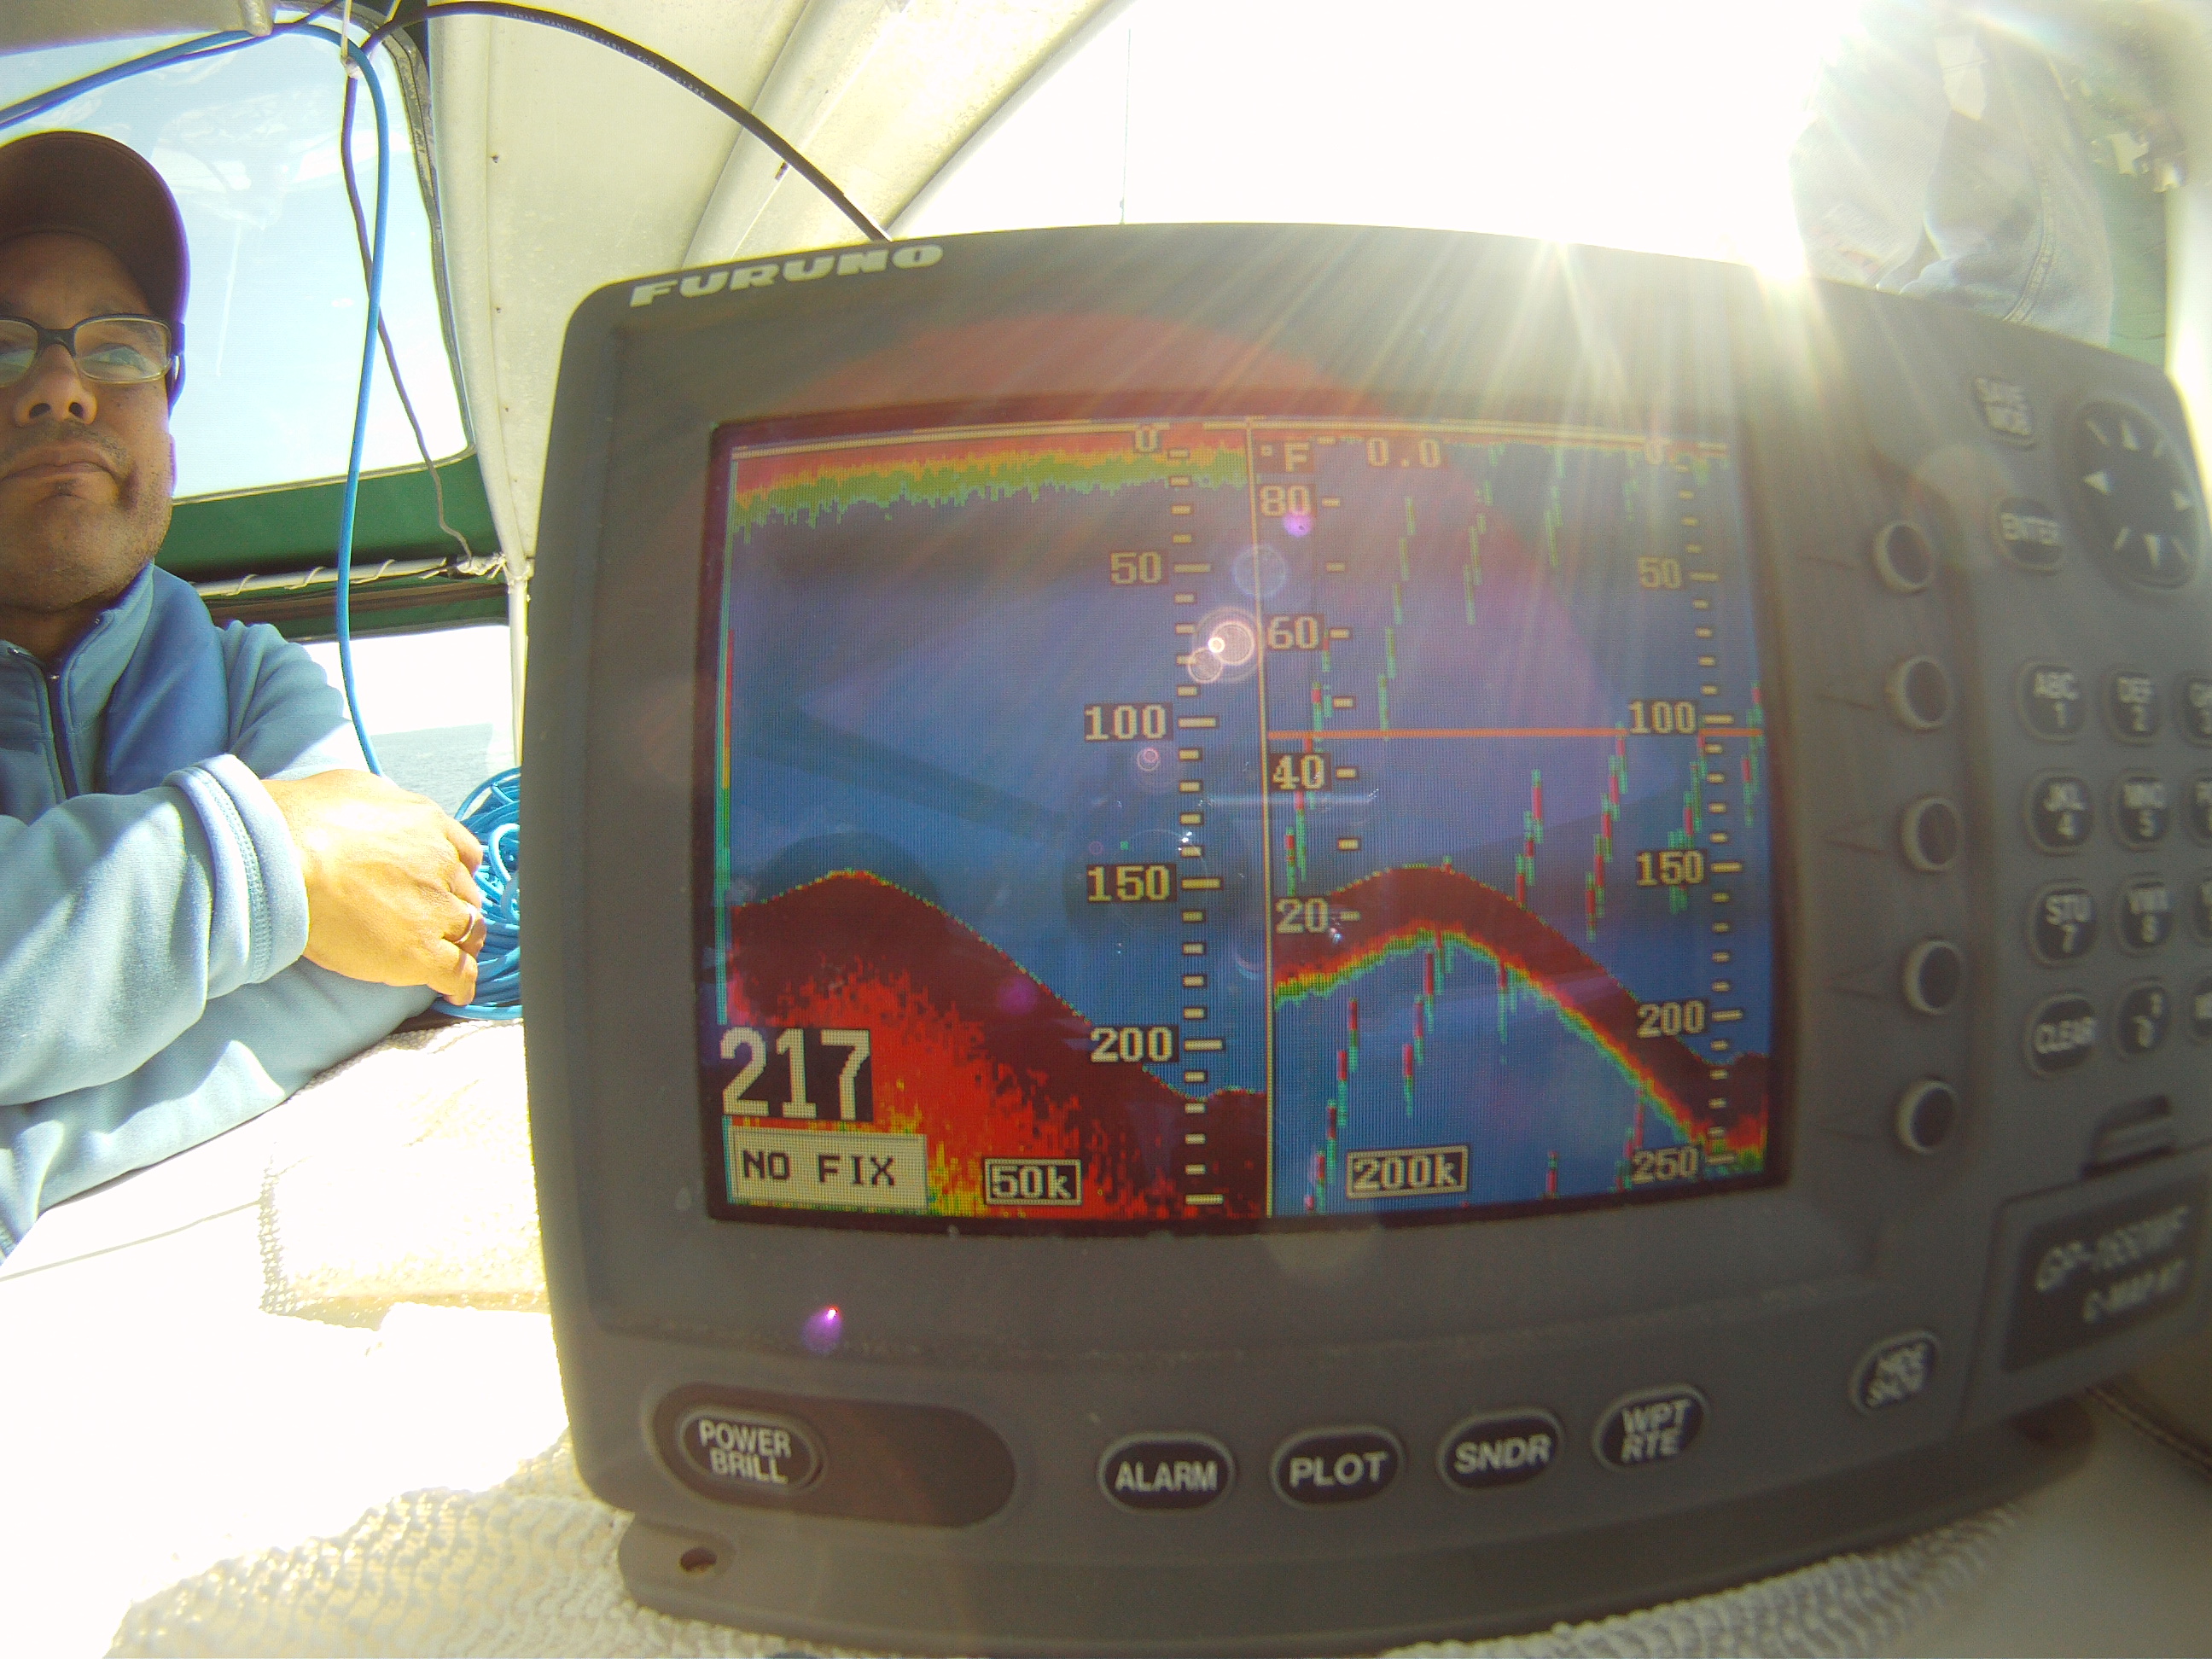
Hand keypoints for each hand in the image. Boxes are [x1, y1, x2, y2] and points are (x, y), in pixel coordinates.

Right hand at [261, 769, 485, 1002]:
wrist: (279, 858)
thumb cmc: (300, 820)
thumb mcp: (354, 789)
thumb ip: (382, 804)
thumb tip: (379, 810)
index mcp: (428, 824)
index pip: (464, 854)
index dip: (455, 875)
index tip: (446, 887)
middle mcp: (441, 863)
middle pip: (464, 895)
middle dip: (454, 909)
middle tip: (438, 924)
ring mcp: (434, 909)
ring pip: (466, 931)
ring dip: (459, 944)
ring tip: (449, 958)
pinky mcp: (420, 950)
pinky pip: (457, 972)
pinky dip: (460, 985)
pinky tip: (455, 994)